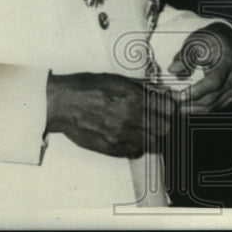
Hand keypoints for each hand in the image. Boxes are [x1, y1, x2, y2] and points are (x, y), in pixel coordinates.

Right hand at [46, 72, 174, 157]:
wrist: (62, 104)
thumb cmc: (87, 87)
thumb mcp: (118, 79)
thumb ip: (142, 87)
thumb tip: (162, 93)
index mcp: (133, 97)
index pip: (168, 109)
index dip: (169, 108)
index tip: (166, 108)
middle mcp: (129, 118)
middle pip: (165, 129)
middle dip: (164, 123)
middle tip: (158, 119)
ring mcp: (120, 136)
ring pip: (153, 144)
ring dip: (153, 137)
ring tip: (145, 129)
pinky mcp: (111, 148)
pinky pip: (136, 152)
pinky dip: (137, 146)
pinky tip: (131, 137)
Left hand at [168, 22, 231, 113]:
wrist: (230, 39)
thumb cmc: (212, 39)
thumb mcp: (197, 41)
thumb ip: (185, 56)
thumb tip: (172, 70)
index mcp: (228, 62)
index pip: (213, 82)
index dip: (195, 92)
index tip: (178, 96)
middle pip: (211, 98)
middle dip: (189, 103)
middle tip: (170, 103)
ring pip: (213, 105)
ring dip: (193, 109)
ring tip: (175, 108)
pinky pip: (216, 106)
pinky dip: (201, 108)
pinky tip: (187, 107)